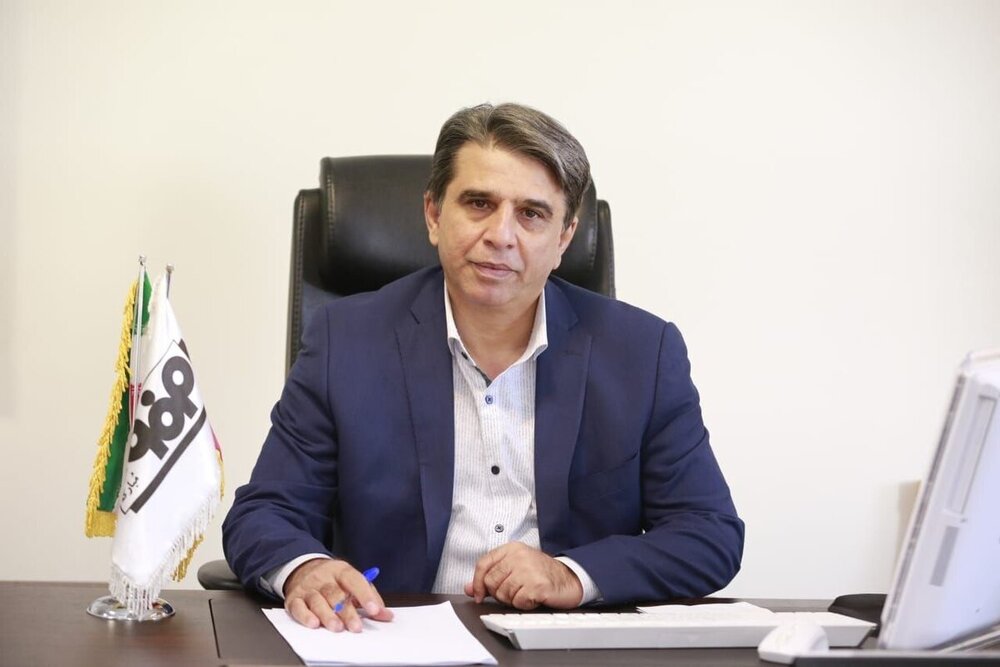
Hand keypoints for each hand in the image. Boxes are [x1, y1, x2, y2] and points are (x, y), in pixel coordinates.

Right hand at [283, 558, 393, 631]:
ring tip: (337, 627)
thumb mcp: (353, 581)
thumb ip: (370, 597)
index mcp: (341, 570)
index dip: (365, 595)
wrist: (302, 568)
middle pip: (335, 594)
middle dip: (346, 612)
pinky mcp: (294, 598)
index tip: (374, 610)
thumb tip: (385, 614)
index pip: (354, 580)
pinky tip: (313, 624)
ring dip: (327, 615)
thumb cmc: (333, 580)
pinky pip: (298, 607)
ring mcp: (308, 587)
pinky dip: (305, 616)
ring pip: (317, 600)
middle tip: (355, 627)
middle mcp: (323, 577)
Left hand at [464, 542, 583, 609]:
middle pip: (491, 582)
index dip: (477, 583)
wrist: (569, 579)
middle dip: (499, 593)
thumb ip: (491, 576)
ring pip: (503, 594)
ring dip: (513, 600)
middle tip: (514, 592)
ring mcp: (528, 569)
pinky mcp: (537, 585)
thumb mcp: (515, 568)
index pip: (483, 564)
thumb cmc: (541, 574)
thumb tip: (469, 588)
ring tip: (525, 593)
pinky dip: (524, 604)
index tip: (479, 595)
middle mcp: (519, 556)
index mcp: (511, 548)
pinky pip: (518, 602)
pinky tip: (533, 597)